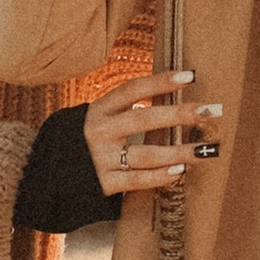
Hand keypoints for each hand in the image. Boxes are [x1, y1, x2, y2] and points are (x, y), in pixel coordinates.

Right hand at [83, 70, 223, 194]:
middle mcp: (99, 131)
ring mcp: (101, 158)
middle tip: (210, 111)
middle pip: (144, 119)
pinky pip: (137, 180)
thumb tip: (170, 93)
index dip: (161, 81)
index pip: (133, 89)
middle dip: (179, 114)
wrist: (50, 173)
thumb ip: (125, 108)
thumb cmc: (86, 140)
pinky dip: (159, 177)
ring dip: (179, 151)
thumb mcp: (98, 117)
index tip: (190, 76)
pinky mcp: (103, 182)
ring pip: (145, 154)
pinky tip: (180, 171)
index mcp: (99, 109)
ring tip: (205, 149)